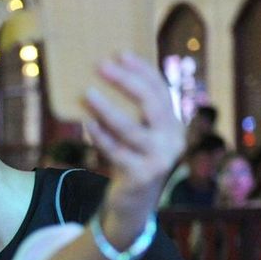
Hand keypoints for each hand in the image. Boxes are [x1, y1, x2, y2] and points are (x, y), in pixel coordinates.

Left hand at [83, 53, 183, 241]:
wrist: (134, 205)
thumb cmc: (131, 161)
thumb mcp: (137, 135)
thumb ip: (133, 113)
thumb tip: (110, 75)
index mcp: (174, 125)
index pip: (161, 90)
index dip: (142, 71)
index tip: (120, 54)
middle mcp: (173, 140)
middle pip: (152, 103)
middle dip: (127, 82)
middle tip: (102, 65)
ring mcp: (160, 159)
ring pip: (131, 129)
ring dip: (107, 109)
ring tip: (86, 93)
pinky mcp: (142, 176)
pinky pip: (117, 152)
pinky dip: (101, 136)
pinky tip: (87, 122)